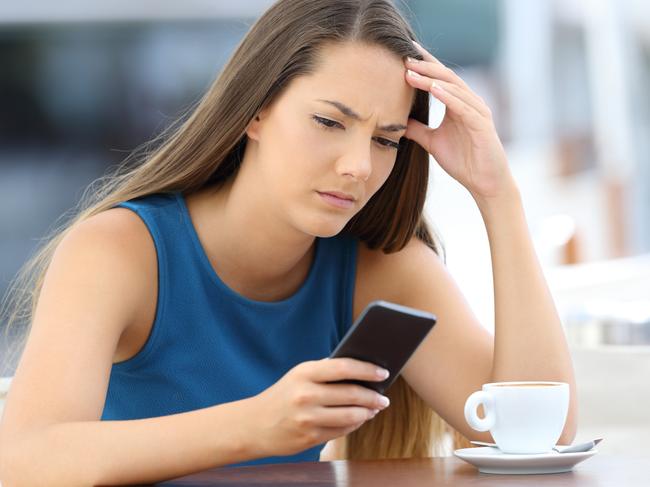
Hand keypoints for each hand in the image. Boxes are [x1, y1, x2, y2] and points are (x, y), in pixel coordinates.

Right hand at [250, 358, 390, 456]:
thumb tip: (362, 370)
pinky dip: (355, 424)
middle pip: (351, 394)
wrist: (254, 424)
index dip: (367, 370)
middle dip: (373, 396)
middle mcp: (305, 395)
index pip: (343, 367)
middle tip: (384, 397)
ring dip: (368, 412)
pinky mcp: (309, 438)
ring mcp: (308, 419)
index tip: (383, 372)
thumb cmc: (284, 395)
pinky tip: (359, 419)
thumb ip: (326, 370)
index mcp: (304, 373)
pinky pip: (342, 431)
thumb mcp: (299, 375)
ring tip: (375, 408)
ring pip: (351, 416)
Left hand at [404, 41, 514, 200]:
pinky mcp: (482, 124)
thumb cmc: (463, 162)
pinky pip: (463, 106)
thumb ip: (418, 130)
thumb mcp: (433, 142)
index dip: (423, 66)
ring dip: (431, 79)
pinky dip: (448, 96)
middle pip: (446, 77)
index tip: (403, 56)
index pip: (439, 79)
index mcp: (458, 104)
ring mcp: (477, 111)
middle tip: (404, 57)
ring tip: (411, 72)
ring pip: (453, 88)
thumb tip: (397, 122)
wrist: (485, 183)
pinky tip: (433, 89)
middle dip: (425, 66)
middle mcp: (469, 102)